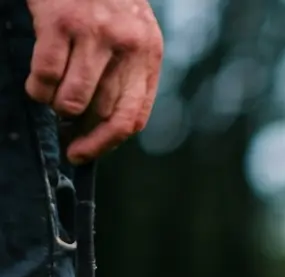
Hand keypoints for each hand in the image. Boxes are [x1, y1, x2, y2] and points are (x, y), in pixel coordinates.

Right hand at [24, 0, 163, 163]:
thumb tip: (101, 126)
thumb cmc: (105, 2)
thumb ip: (127, 74)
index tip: (83, 154)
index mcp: (149, 56)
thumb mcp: (134, 36)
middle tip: (61, 126)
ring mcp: (94, 34)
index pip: (132, 117)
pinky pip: (45, 75)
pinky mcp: (60, 22)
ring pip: (72, 100)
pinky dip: (36, 88)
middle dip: (77, 127)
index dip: (106, 143)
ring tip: (49, 99)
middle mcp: (127, 47)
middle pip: (101, 113)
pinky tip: (36, 85)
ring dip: (55, 108)